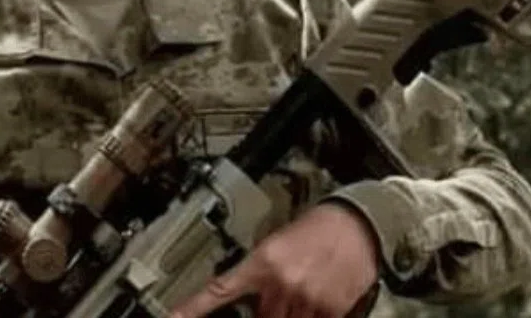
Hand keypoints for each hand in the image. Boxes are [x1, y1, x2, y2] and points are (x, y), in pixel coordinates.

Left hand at [169, 203, 380, 317]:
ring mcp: (307, 299)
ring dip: (289, 315)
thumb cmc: (316, 229)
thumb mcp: (276, 244)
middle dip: (265, 312)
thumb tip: (250, 299)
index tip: (174, 317)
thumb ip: (260, 274)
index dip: (193, 307)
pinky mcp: (331, 310)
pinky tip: (318, 300)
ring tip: (301, 293)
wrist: (356, 223)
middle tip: (277, 297)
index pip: (219, 290)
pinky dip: (311, 316)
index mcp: (262, 262)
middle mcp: (281, 283)